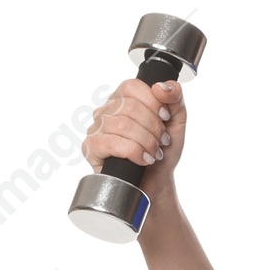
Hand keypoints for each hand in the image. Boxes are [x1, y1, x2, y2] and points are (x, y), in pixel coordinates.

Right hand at [81, 75, 186, 210]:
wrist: (157, 183)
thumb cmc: (163, 152)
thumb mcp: (176, 121)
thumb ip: (175, 97)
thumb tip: (161, 86)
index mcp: (123, 99)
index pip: (132, 87)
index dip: (153, 103)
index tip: (165, 118)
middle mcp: (106, 111)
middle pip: (129, 107)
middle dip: (153, 128)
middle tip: (161, 142)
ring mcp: (96, 128)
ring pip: (122, 125)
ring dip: (146, 142)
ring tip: (154, 153)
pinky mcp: (91, 148)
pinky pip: (111, 142)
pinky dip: (134, 152)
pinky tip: (143, 160)